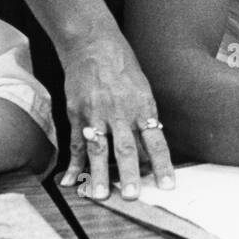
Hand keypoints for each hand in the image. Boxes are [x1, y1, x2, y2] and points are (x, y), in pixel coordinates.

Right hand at [57, 32, 174, 200]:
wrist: (91, 42)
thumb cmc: (122, 65)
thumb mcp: (142, 88)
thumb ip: (144, 119)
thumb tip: (147, 153)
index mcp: (141, 105)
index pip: (155, 141)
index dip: (162, 165)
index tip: (168, 186)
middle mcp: (119, 111)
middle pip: (125, 147)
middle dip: (129, 174)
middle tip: (131, 196)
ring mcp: (95, 112)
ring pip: (98, 148)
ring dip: (98, 174)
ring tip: (99, 195)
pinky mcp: (76, 112)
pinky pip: (75, 142)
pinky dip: (73, 163)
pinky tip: (70, 181)